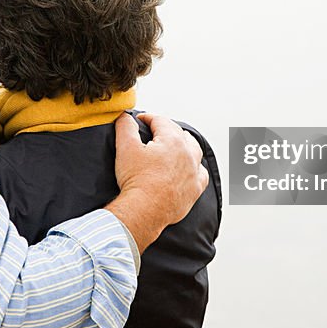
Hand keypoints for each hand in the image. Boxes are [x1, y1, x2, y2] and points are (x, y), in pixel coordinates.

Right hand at [104, 113, 207, 252]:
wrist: (144, 210)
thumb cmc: (136, 180)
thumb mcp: (125, 147)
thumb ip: (125, 127)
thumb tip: (125, 116)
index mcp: (173, 141)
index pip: (161, 121)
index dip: (148, 118)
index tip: (139, 120)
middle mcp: (188, 154)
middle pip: (179, 133)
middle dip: (166, 129)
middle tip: (153, 131)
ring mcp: (193, 172)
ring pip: (195, 150)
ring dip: (185, 144)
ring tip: (175, 143)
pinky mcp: (194, 190)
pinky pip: (201, 174)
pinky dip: (196, 168)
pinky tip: (190, 169)